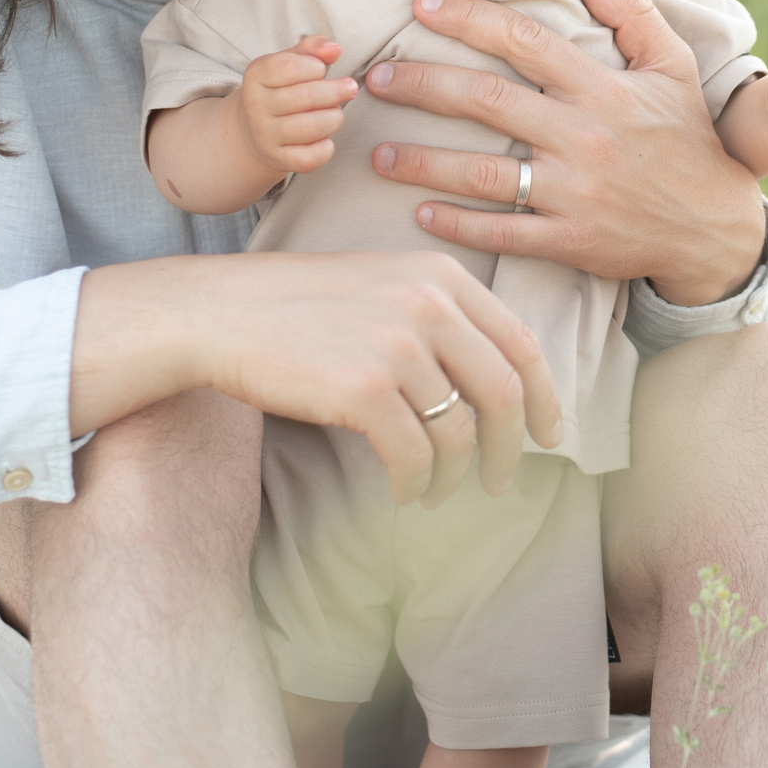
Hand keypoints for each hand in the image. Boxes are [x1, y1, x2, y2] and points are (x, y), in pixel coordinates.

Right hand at [75, 252, 563, 505]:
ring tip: (435, 491)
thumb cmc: (300, 307)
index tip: (548, 435)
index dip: (543, 398)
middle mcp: (428, 305)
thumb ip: (441, 315)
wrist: (220, 313)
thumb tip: (497, 380)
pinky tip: (404, 492)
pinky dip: (414, 483)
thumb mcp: (383, 284)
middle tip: (499, 481)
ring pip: (457, 432)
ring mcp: (397, 346)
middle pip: (502, 393)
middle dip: (509, 448)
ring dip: (453, 475)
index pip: (521, 344)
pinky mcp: (362, 390)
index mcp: (442, 275)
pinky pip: (413, 455)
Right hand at [236, 36, 355, 175]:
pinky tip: (326, 138)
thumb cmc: (283, 88)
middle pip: (305, 96)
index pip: (289, 66)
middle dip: (337, 91)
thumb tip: (335, 48)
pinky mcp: (278, 159)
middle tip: (349, 88)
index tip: (322, 69)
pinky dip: (326, 148)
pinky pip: (310, 158)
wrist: (256, 128)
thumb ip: (312, 48)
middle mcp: (256, 106)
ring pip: (311, 127)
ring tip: (336, 112)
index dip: (316, 66)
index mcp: (256, 75)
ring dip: (334, 118)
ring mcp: (265, 135)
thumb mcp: (290, 61)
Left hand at [362, 0, 767, 305]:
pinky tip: (420, 214)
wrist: (715, 228)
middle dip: (423, 86)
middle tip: (376, 80)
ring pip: (483, 173)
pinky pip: (504, 233)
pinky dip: (458, 225)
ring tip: (380, 152)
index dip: (470, 18)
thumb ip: (634, 15)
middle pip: (487, 101)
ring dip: (423, 162)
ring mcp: (575, 192)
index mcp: (603, 89)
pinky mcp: (571, 240)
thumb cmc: (689, 141)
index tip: (422, 5)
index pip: (525, 41)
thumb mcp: (675, 68)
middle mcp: (583, 136)